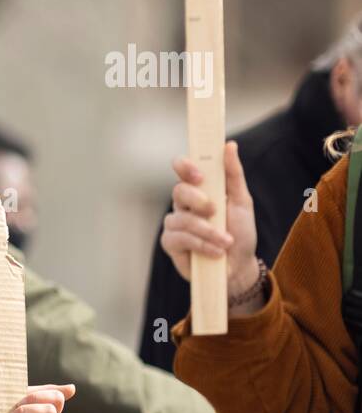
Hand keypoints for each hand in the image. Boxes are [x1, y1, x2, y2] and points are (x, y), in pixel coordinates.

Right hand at [161, 141, 259, 298]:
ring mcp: (175, 223)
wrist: (239, 267)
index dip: (185, 166)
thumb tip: (229, 145)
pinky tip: (215, 252)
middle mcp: (183, 204)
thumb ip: (233, 175)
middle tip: (215, 210)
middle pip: (178, 190)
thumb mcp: (242, 202)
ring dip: (207, 231)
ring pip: (181, 218)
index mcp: (199, 189)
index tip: (200, 174)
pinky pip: (179, 238)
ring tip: (225, 241)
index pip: (182, 169)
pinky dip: (201, 245)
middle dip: (198, 200)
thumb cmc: (240, 232)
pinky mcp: (170, 243)